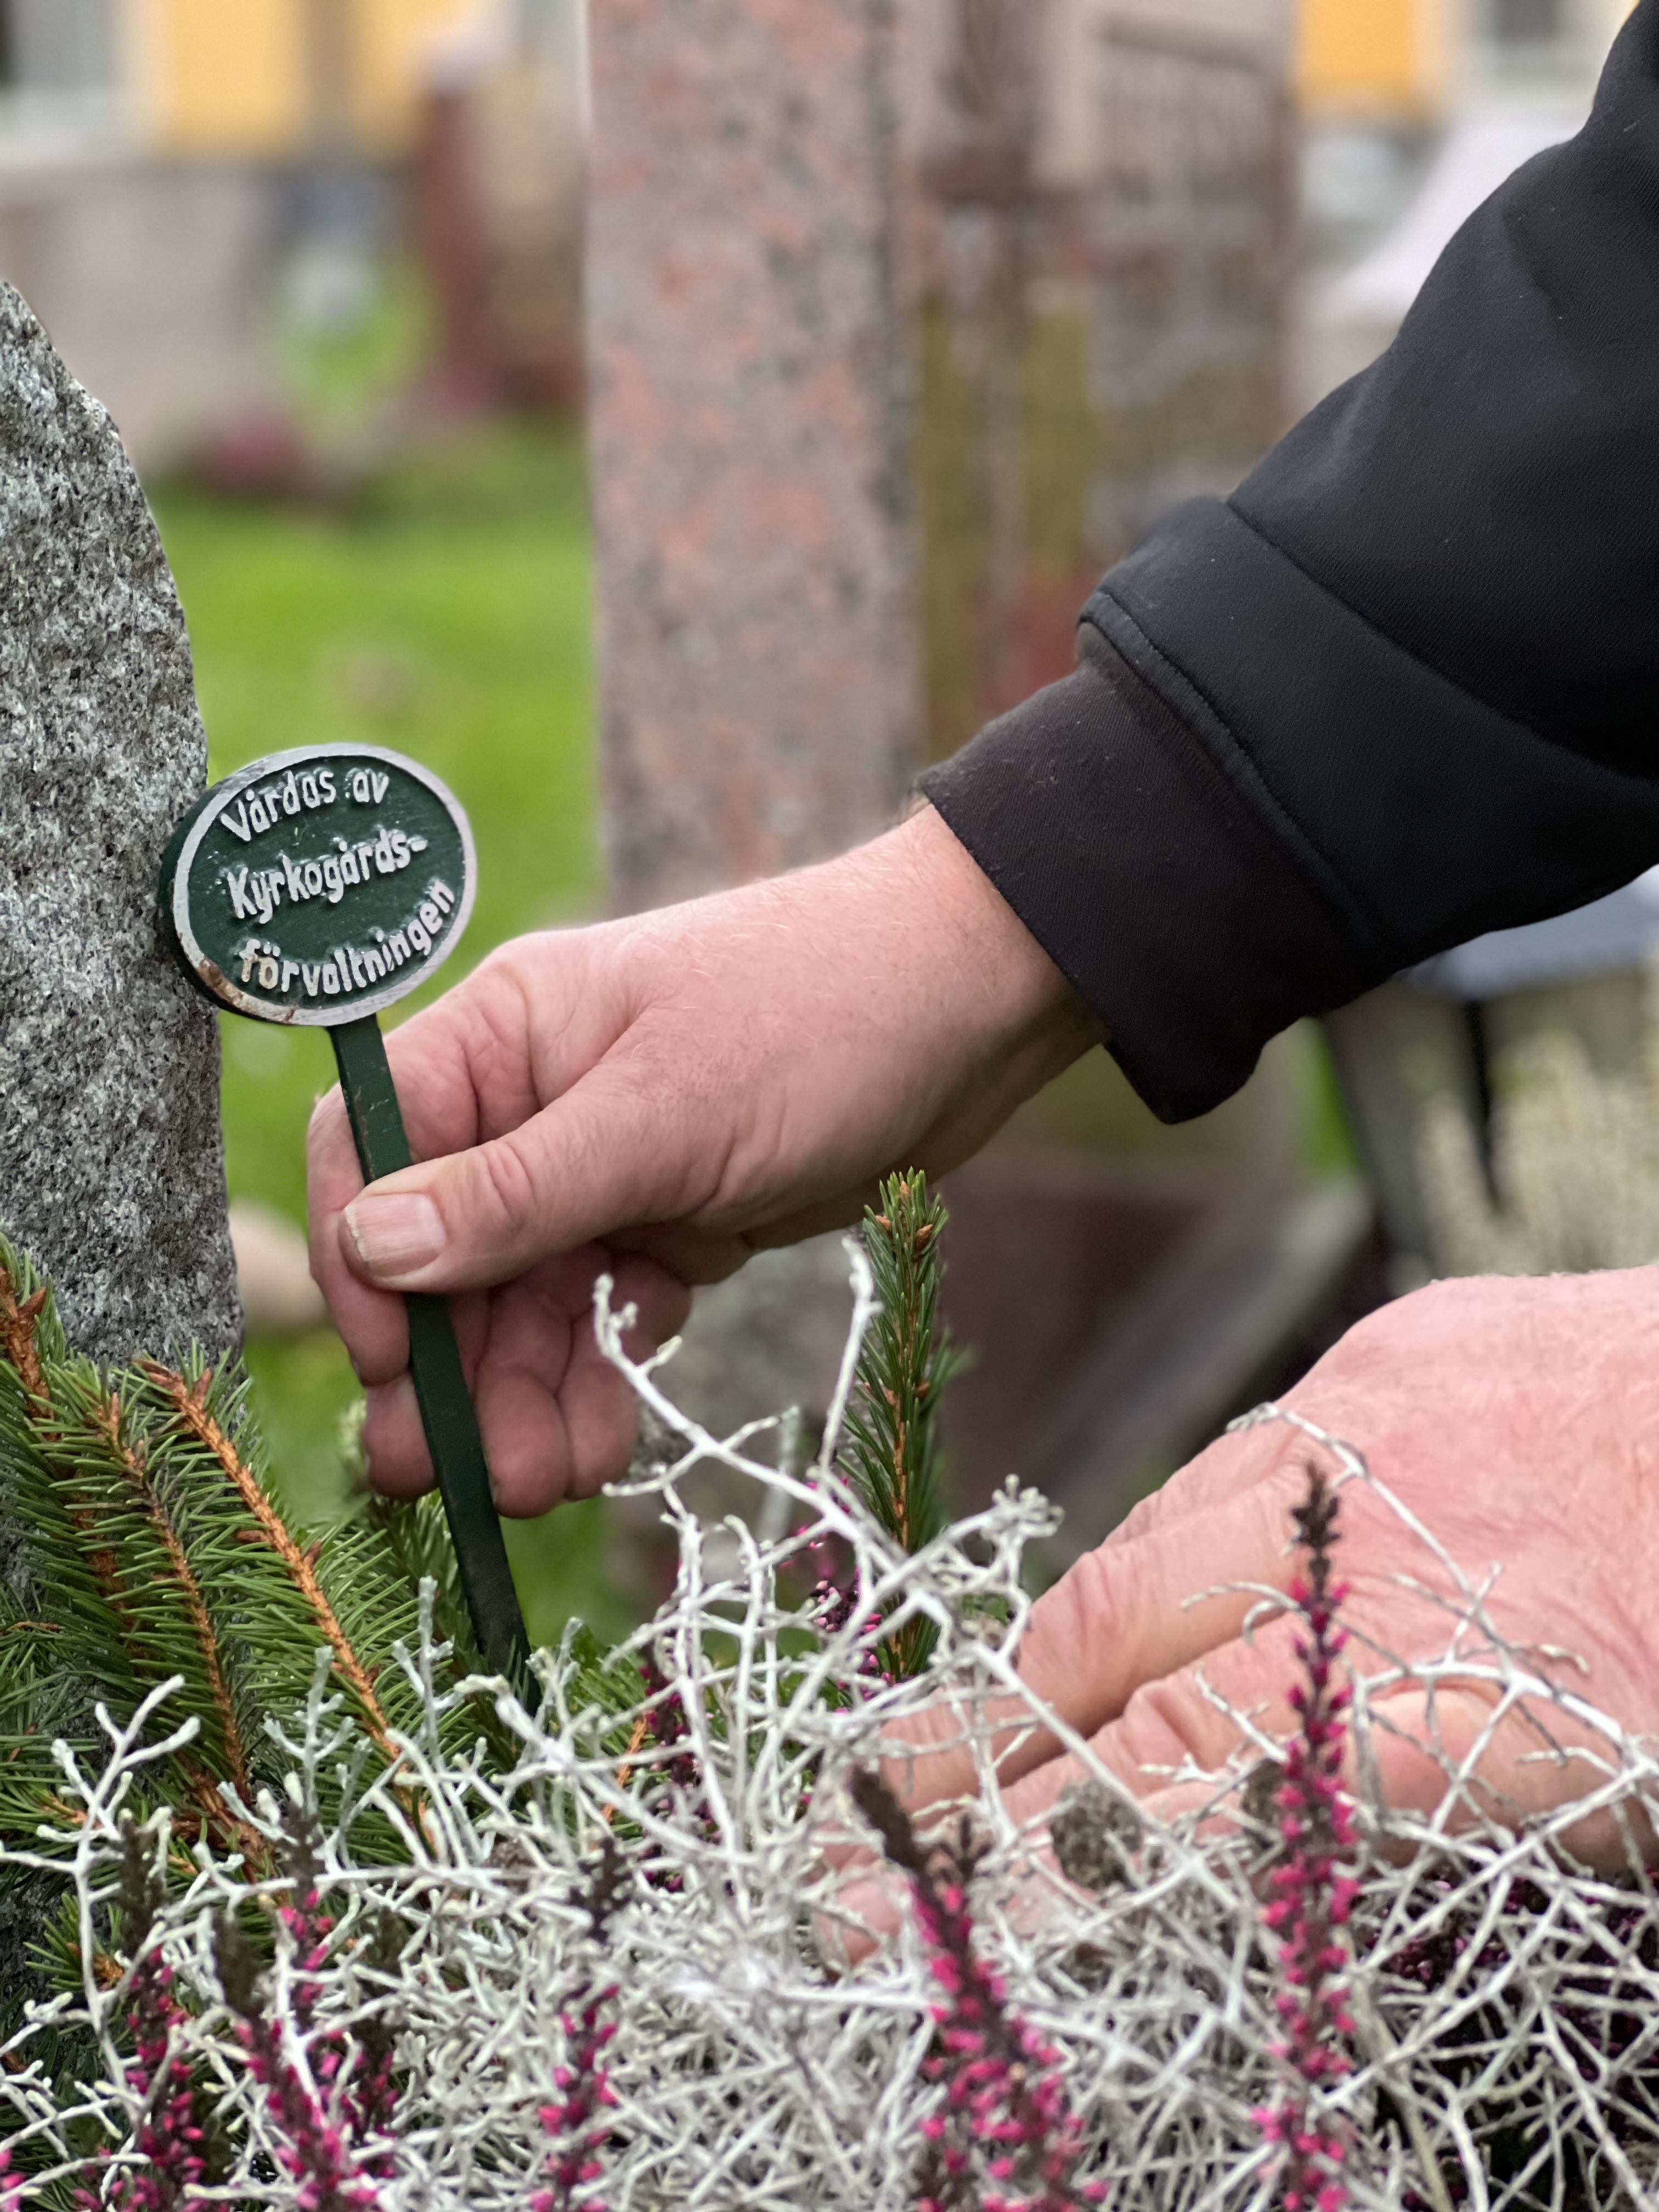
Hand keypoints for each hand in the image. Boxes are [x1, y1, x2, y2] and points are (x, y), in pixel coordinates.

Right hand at [307, 808, 1097, 1512]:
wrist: (972, 1010)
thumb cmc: (816, 1019)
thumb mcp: (663, 1115)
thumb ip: (516, 1194)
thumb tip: (368, 1248)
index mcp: (503, 1036)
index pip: (375, 1147)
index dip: (364, 1260)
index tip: (389, 1364)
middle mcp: (535, 1102)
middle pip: (447, 1250)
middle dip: (449, 1365)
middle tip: (447, 1482)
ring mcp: (603, 1166)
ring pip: (526, 1301)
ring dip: (522, 1396)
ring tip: (537, 1486)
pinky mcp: (671, 1220)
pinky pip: (605, 1315)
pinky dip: (595, 1380)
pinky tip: (597, 1446)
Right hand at [882, 1266, 1658, 1869]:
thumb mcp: (1587, 1810)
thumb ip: (1392, 1825)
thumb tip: (1250, 1857)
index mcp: (1402, 1702)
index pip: (1149, 1796)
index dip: (1022, 1857)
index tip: (925, 1902)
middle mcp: (1345, 1557)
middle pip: (1106, 1655)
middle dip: (984, 1744)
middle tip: (878, 1813)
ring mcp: (1357, 1430)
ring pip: (1155, 1535)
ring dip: (1079, 1630)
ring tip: (1004, 1705)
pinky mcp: (1398, 1345)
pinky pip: (1246, 1445)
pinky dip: (1200, 1524)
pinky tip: (1190, 1568)